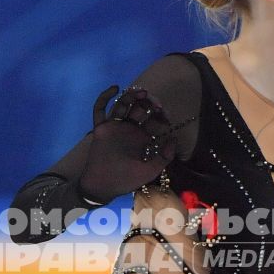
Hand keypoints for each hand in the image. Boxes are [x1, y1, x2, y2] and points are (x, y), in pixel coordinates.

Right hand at [81, 83, 180, 199]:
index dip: (161, 115)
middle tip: (155, 103)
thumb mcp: (150, 170)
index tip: (165, 115)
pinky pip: (99, 109)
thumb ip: (164, 157)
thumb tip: (174, 139)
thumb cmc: (127, 179)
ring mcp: (115, 127)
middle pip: (140, 108)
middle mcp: (129, 129)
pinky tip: (115, 89)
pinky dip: (105, 97)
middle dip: (149, 103)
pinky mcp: (101, 127)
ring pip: (123, 105)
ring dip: (131, 96)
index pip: (154, 121)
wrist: (103, 185)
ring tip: (141, 93)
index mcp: (142, 138)